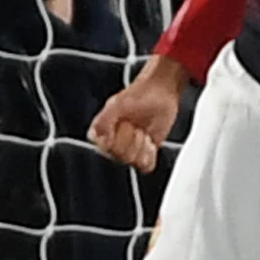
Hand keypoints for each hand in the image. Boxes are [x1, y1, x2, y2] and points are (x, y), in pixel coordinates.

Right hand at [90, 55, 186, 170]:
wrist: (160, 93)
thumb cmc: (138, 95)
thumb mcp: (118, 104)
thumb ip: (104, 121)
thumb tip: (102, 140)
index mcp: (98, 133)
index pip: (107, 149)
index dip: (120, 136)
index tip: (125, 124)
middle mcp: (111, 145)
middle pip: (122, 157)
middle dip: (133, 140)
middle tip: (136, 125)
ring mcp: (128, 150)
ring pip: (134, 162)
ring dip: (143, 146)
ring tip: (143, 131)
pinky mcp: (144, 154)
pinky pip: (145, 167)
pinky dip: (151, 155)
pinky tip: (150, 140)